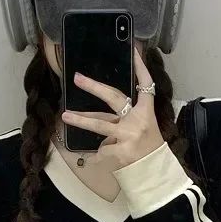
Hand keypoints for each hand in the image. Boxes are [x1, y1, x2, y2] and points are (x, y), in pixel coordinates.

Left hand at [61, 47, 163, 168]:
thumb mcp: (146, 124)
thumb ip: (130, 113)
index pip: (145, 85)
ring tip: (65, 116)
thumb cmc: (149, 145)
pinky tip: (88, 159)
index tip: (134, 52)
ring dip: (81, 120)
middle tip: (78, 79)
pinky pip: (102, 150)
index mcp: (146, 111)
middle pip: (113, 98)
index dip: (141, 68)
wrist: (155, 170)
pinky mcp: (122, 150)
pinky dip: (95, 155)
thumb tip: (111, 100)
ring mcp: (129, 135)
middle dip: (94, 87)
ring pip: (100, 124)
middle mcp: (137, 119)